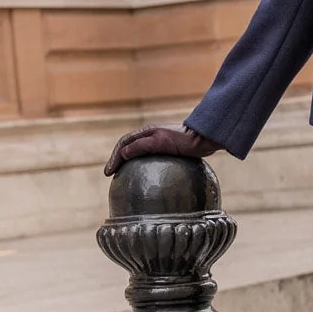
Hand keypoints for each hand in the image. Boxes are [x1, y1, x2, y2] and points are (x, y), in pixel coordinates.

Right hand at [104, 124, 220, 176]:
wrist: (204, 139)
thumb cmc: (183, 140)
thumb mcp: (161, 142)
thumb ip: (142, 146)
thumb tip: (123, 154)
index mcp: (146, 132)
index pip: (124, 144)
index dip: (114, 157)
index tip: (108, 172)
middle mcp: (150, 136)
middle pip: (128, 148)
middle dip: (118, 160)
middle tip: (111, 175)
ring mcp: (159, 143)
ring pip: (138, 153)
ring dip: (128, 163)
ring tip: (124, 177)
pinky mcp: (168, 151)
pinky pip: (150, 159)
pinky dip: (142, 167)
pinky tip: (146, 179)